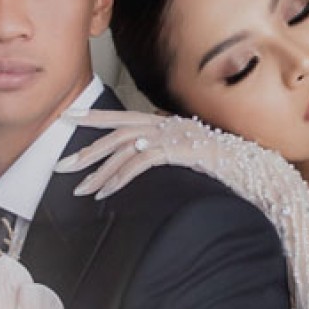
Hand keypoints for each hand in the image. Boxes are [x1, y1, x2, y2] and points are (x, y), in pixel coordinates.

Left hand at [57, 109, 222, 198]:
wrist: (248, 164)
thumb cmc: (218, 161)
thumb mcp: (186, 150)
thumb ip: (163, 147)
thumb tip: (140, 155)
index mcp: (162, 121)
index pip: (120, 116)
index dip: (92, 116)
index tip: (66, 117)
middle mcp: (163, 124)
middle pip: (116, 133)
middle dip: (86, 150)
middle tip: (61, 166)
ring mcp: (170, 136)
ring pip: (124, 149)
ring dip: (99, 171)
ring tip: (81, 190)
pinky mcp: (177, 150)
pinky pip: (139, 163)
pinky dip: (119, 178)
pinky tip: (106, 193)